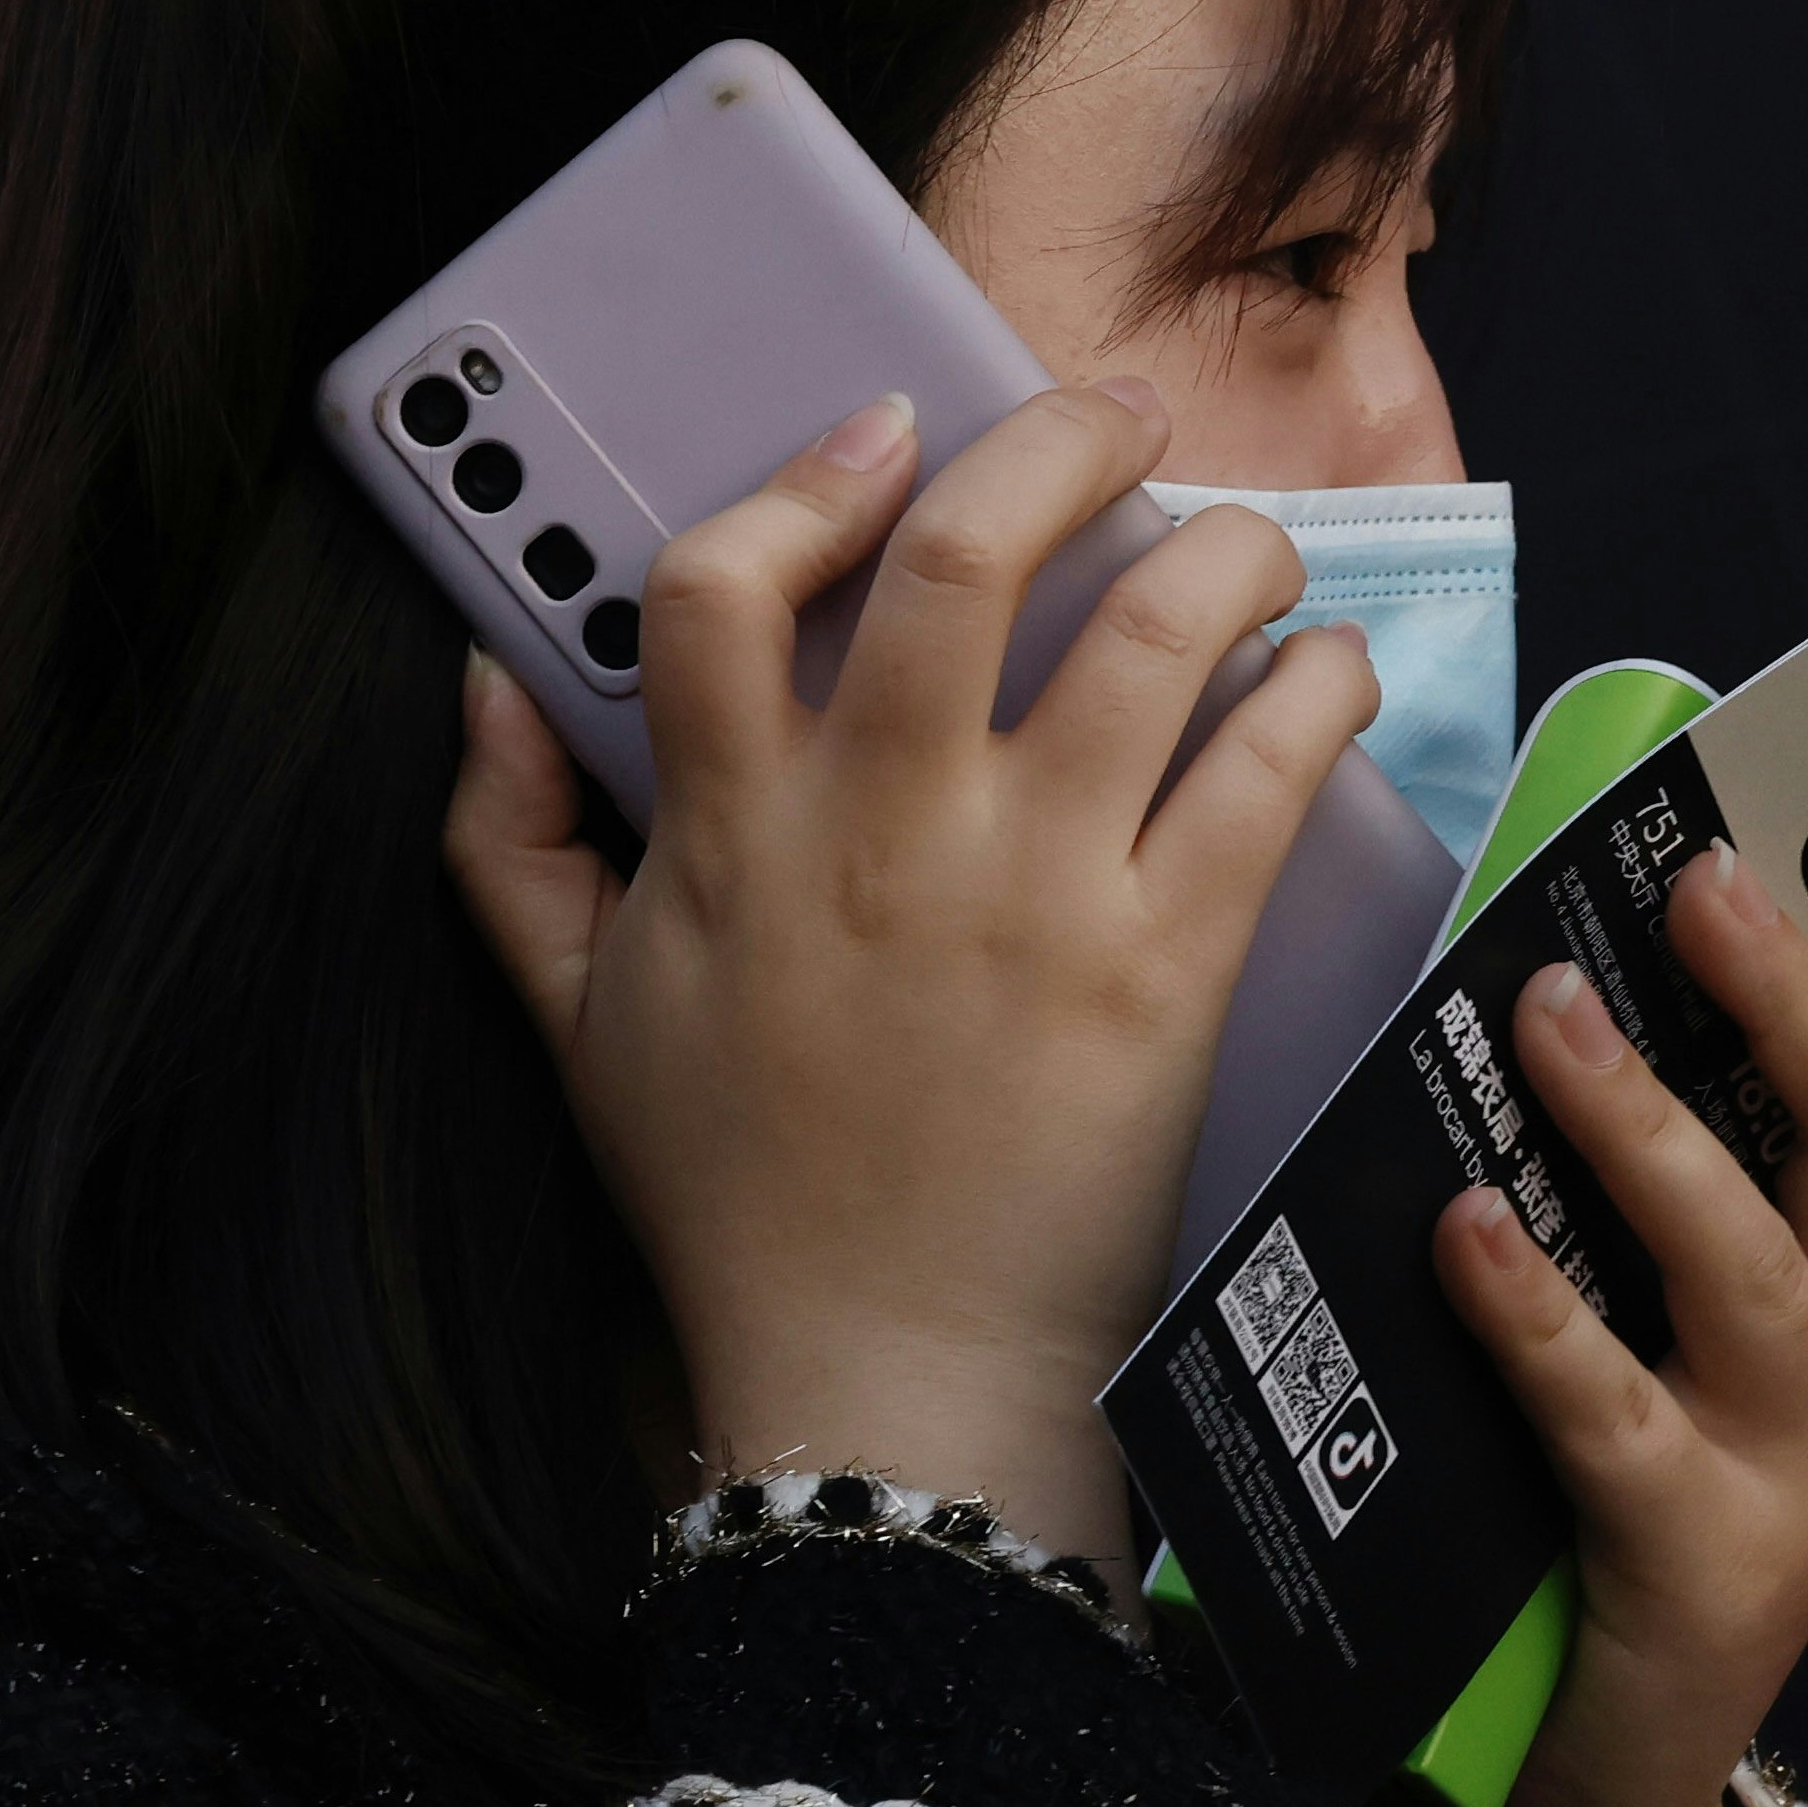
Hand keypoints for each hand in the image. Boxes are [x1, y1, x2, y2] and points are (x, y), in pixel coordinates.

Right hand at [447, 381, 1383, 1563]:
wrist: (882, 1383)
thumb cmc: (736, 1202)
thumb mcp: (573, 1021)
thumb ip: (508, 842)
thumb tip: (489, 679)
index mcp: (729, 837)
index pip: (720, 587)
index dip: (805, 478)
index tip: (881, 432)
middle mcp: (880, 839)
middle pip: (965, 559)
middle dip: (1057, 444)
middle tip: (1113, 423)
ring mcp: (1031, 896)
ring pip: (1152, 633)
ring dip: (1224, 550)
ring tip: (1245, 548)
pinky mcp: (1164, 971)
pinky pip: (1264, 770)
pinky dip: (1312, 689)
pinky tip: (1318, 677)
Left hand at [1436, 840, 1807, 1806]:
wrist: (1592, 1803)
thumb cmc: (1571, 1542)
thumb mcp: (1617, 1365)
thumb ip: (1590, 1233)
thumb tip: (1485, 1024)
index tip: (1732, 846)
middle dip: (1793, 1010)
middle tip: (1692, 884)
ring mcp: (1778, 1480)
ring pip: (1754, 1276)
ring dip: (1653, 1137)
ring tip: (1547, 1020)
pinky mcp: (1691, 1578)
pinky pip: (1613, 1421)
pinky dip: (1541, 1318)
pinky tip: (1464, 1234)